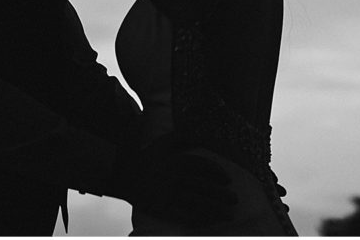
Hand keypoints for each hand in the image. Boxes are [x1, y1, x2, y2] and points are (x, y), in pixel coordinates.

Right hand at [110, 144, 235, 225]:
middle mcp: (174, 178)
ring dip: (215, 209)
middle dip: (221, 194)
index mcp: (176, 161)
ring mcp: (169, 195)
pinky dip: (199, 219)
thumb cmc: (148, 158)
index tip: (228, 179)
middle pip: (203, 187)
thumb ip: (183, 137)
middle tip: (235, 199)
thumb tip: (204, 137)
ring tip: (229, 213)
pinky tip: (210, 221)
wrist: (125, 176)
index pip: (202, 166)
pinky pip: (184, 216)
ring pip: (197, 203)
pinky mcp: (163, 209)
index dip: (217, 172)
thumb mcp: (163, 142)